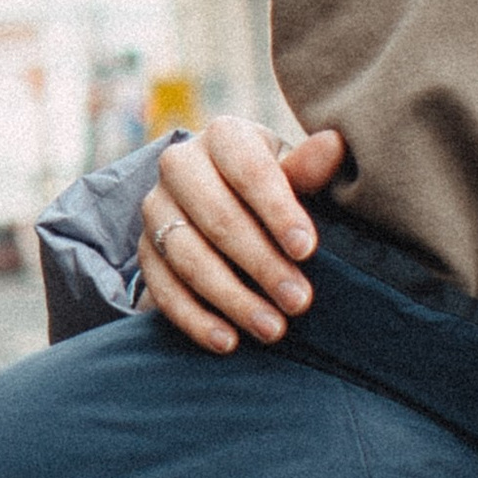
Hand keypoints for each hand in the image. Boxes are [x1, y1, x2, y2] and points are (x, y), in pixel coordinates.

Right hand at [138, 118, 345, 352]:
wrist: (228, 200)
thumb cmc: (275, 187)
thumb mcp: (295, 174)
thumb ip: (308, 169)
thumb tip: (333, 145)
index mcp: (223, 136)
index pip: (248, 171)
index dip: (278, 211)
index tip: (307, 250)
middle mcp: (179, 165)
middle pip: (217, 218)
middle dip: (261, 264)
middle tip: (300, 302)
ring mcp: (155, 208)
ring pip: (188, 256)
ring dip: (232, 298)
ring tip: (273, 329)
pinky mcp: (144, 250)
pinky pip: (163, 288)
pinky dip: (195, 319)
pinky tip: (228, 341)